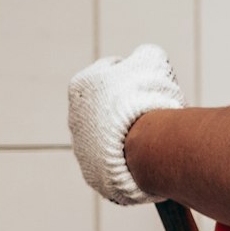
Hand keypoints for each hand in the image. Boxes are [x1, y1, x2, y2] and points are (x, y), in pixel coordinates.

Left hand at [67, 44, 183, 204]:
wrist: (144, 149)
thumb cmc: (146, 101)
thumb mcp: (152, 61)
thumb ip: (145, 55)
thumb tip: (145, 58)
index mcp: (81, 86)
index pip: (111, 72)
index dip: (135, 75)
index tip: (152, 84)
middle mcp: (75, 118)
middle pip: (107, 108)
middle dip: (128, 108)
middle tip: (154, 113)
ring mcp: (81, 149)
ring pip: (109, 139)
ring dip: (127, 138)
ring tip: (153, 141)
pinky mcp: (93, 175)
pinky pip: (114, 164)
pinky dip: (128, 161)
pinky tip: (147, 159)